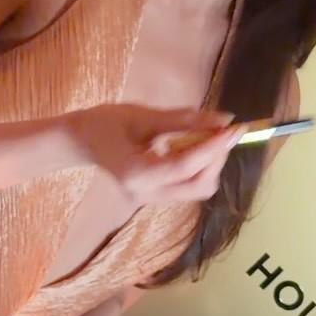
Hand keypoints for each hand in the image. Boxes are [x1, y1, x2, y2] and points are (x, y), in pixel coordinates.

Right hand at [67, 104, 243, 204]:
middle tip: (224, 130)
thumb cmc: (105, 122)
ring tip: (211, 136)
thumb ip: (184, 119)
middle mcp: (146, 194)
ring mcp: (151, 199)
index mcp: (137, 174)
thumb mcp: (142, 116)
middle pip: (197, 185)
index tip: (236, 128)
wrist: (80, 141)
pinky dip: (200, 167)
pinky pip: (188, 186)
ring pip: (196, 190)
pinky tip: (197, 146)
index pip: (185, 165)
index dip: (214, 147)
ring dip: (211, 164)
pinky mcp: (156, 196)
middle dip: (217, 158)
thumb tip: (223, 120)